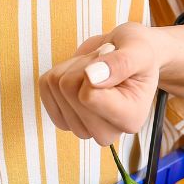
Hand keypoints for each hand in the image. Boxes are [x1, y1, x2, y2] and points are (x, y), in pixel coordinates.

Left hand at [39, 22, 161, 145]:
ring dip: (73, 68)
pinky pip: (45, 87)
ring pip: (56, 88)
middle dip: (83, 68)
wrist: (128, 55)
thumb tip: (91, 77)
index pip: (89, 97)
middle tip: (106, 63)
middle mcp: (107, 131)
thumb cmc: (139, 53)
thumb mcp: (139, 51)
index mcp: (130, 120)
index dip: (93, 70)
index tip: (113, 60)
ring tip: (97, 68)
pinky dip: (61, 70)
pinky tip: (83, 73)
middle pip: (70, 93)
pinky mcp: (62, 117)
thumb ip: (121, 64)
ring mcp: (81, 127)